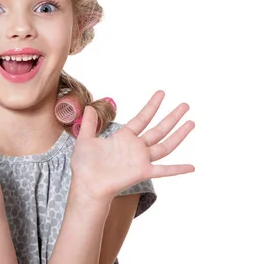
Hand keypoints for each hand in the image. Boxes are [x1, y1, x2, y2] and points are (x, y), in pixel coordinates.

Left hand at [70, 90, 194, 201]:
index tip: (161, 93)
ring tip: (191, 122)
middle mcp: (136, 147)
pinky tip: (192, 167)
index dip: (152, 106)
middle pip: (159, 129)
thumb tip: (89, 107)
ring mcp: (141, 160)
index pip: (142, 118)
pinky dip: (177, 169)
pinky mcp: (142, 172)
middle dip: (172, 117)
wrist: (86, 184)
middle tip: (185, 105)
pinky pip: (163, 170)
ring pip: (165, 145)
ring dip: (179, 135)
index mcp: (124, 137)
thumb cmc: (84, 165)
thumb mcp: (85, 139)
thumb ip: (89, 123)